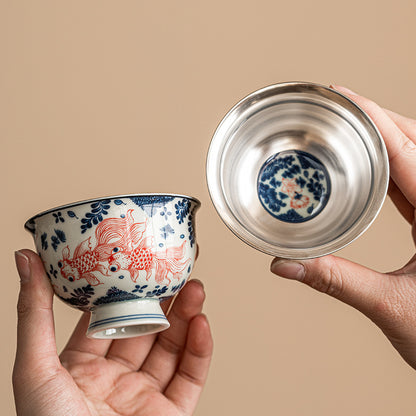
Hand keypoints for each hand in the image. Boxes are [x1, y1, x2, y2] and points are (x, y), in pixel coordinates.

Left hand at [13, 249, 212, 415]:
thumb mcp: (35, 368)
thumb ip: (34, 313)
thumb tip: (25, 259)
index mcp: (82, 368)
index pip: (108, 318)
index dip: (125, 290)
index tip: (138, 263)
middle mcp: (115, 381)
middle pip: (146, 330)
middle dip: (164, 299)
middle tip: (176, 271)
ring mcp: (144, 398)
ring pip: (172, 349)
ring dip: (187, 317)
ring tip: (196, 288)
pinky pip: (190, 378)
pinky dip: (199, 351)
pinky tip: (201, 325)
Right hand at [271, 85, 415, 368]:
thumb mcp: (391, 306)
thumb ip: (337, 281)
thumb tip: (286, 264)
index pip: (409, 153)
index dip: (374, 121)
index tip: (344, 97)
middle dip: (378, 118)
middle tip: (340, 106)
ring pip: (415, 158)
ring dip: (384, 137)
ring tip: (350, 126)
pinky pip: (413, 180)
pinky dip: (390, 164)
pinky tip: (369, 163)